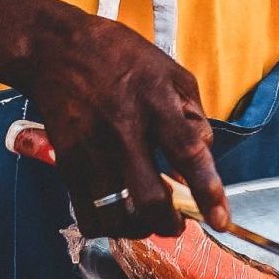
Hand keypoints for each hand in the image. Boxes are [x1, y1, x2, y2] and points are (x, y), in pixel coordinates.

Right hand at [15, 11, 228, 235]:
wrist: (56, 50)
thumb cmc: (121, 57)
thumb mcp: (172, 71)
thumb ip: (193, 115)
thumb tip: (204, 156)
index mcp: (156, 102)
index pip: (188, 153)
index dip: (208, 191)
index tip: (221, 220)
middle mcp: (123, 130)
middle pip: (150, 198)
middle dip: (170, 224)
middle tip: (179, 224)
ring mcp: (91, 150)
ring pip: (117, 215)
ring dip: (139, 229)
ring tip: (148, 220)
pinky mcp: (66, 164)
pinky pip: (88, 214)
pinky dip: (109, 226)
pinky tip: (119, 214)